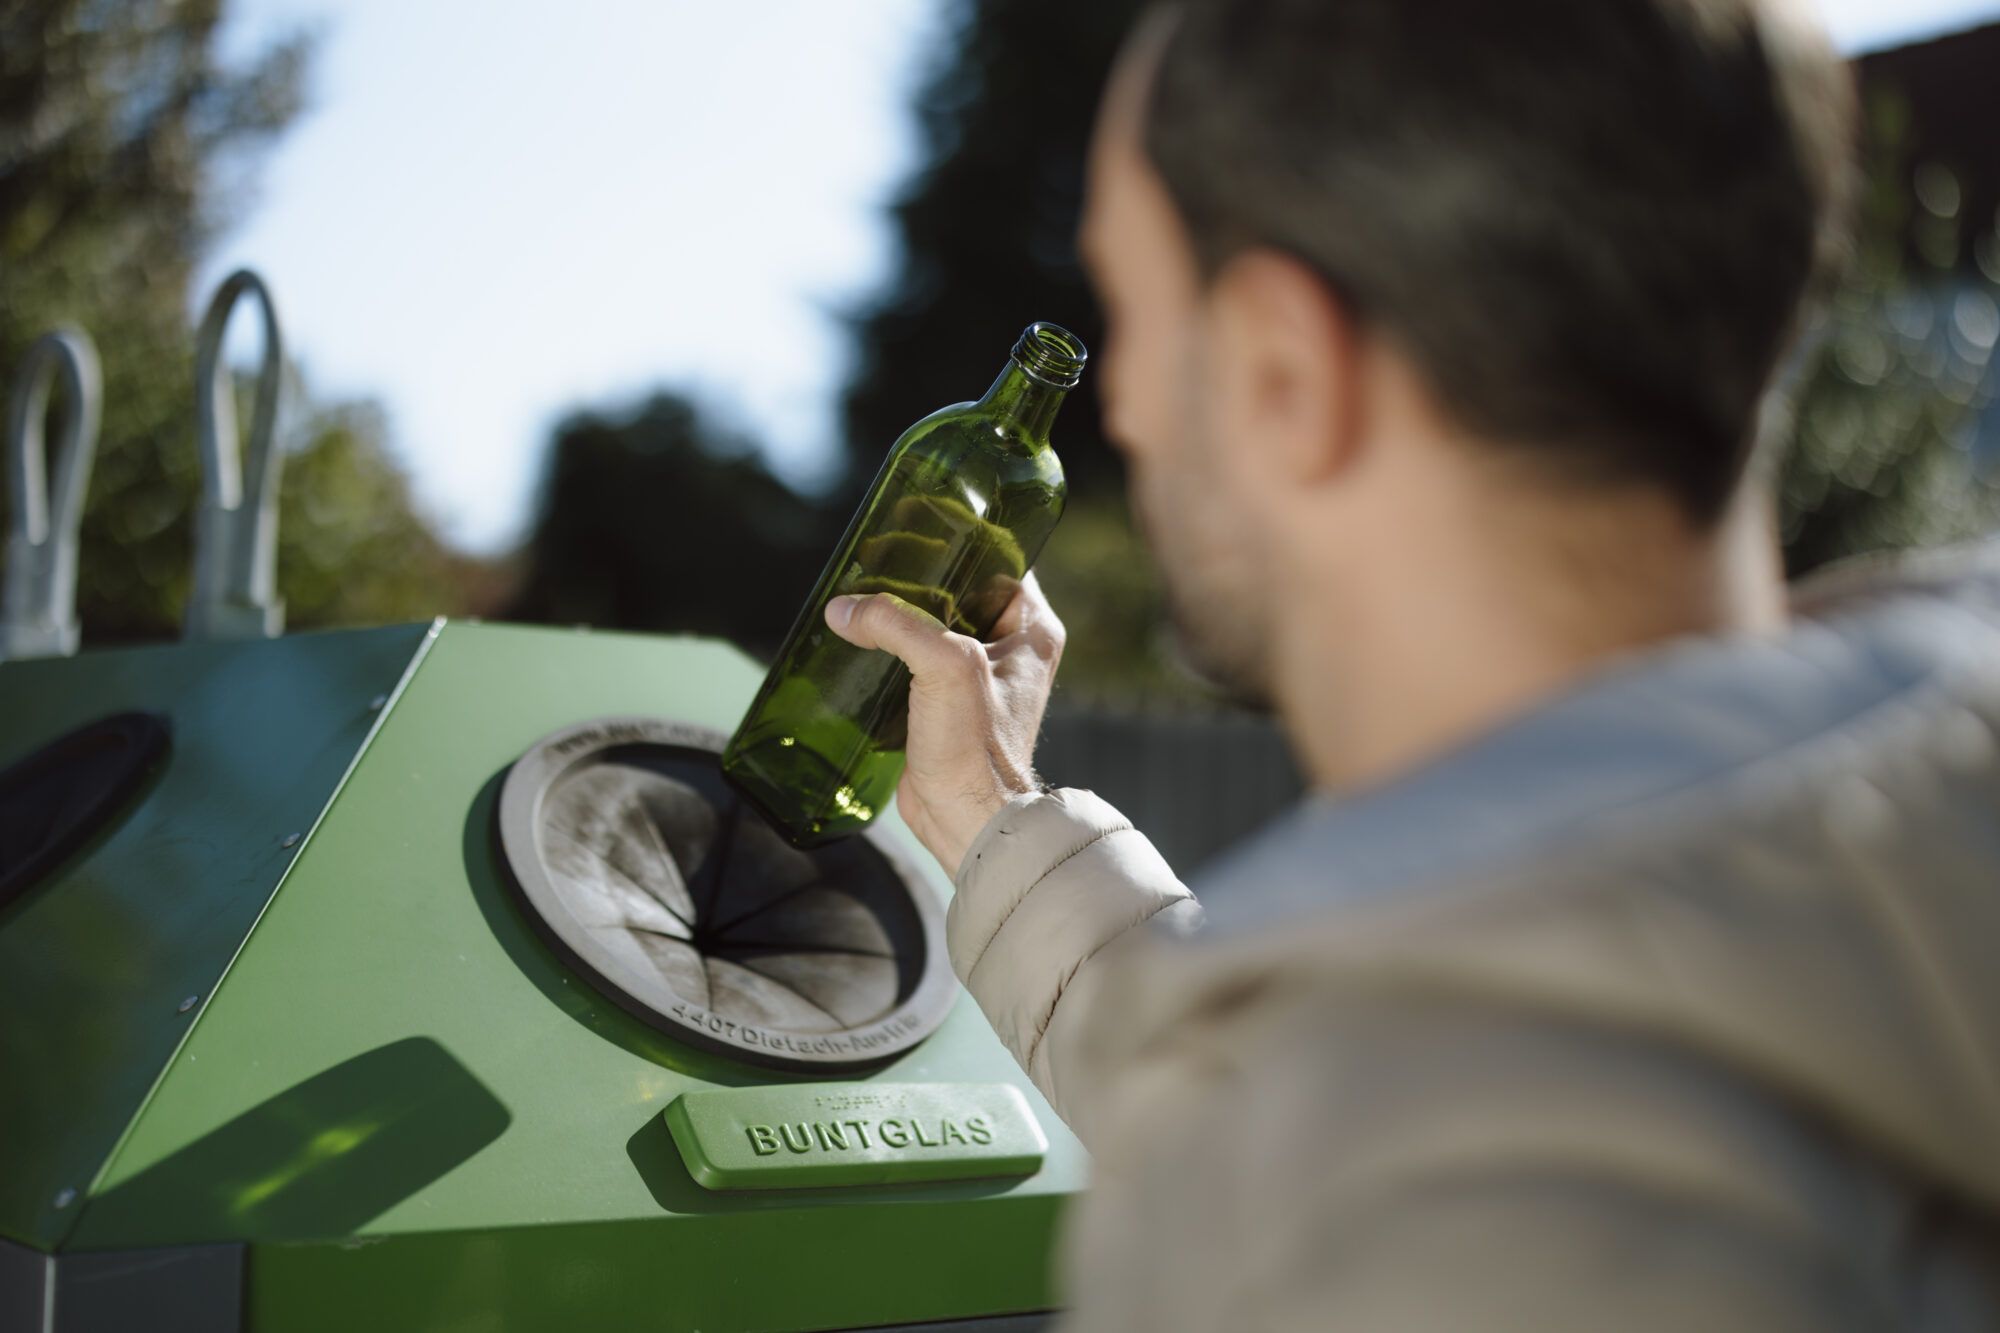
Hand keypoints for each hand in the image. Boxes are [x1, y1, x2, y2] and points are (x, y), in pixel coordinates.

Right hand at [824, 573, 1063, 878]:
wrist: (966, 820)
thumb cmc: (977, 750)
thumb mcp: (945, 668)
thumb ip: (897, 626)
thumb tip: (844, 610)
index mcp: (1032, 630)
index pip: (998, 563)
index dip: (959, 544)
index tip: (917, 530)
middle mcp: (1010, 649)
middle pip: (959, 591)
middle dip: (917, 579)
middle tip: (877, 561)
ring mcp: (978, 677)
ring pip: (933, 625)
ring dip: (899, 616)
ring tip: (861, 595)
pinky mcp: (946, 703)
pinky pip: (915, 659)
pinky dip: (889, 649)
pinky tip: (859, 639)